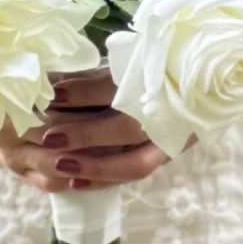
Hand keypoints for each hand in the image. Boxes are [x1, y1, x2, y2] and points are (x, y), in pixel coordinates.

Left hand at [41, 64, 172, 190]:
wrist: (193, 86)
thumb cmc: (149, 68)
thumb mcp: (122, 62)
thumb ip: (89, 75)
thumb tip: (50, 82)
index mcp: (156, 79)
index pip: (118, 87)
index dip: (85, 91)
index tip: (54, 94)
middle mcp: (167, 112)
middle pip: (126, 128)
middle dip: (85, 134)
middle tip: (49, 137)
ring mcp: (169, 140)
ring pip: (133, 162)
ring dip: (94, 166)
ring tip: (59, 164)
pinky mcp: (163, 157)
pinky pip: (134, 174)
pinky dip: (103, 179)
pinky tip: (74, 181)